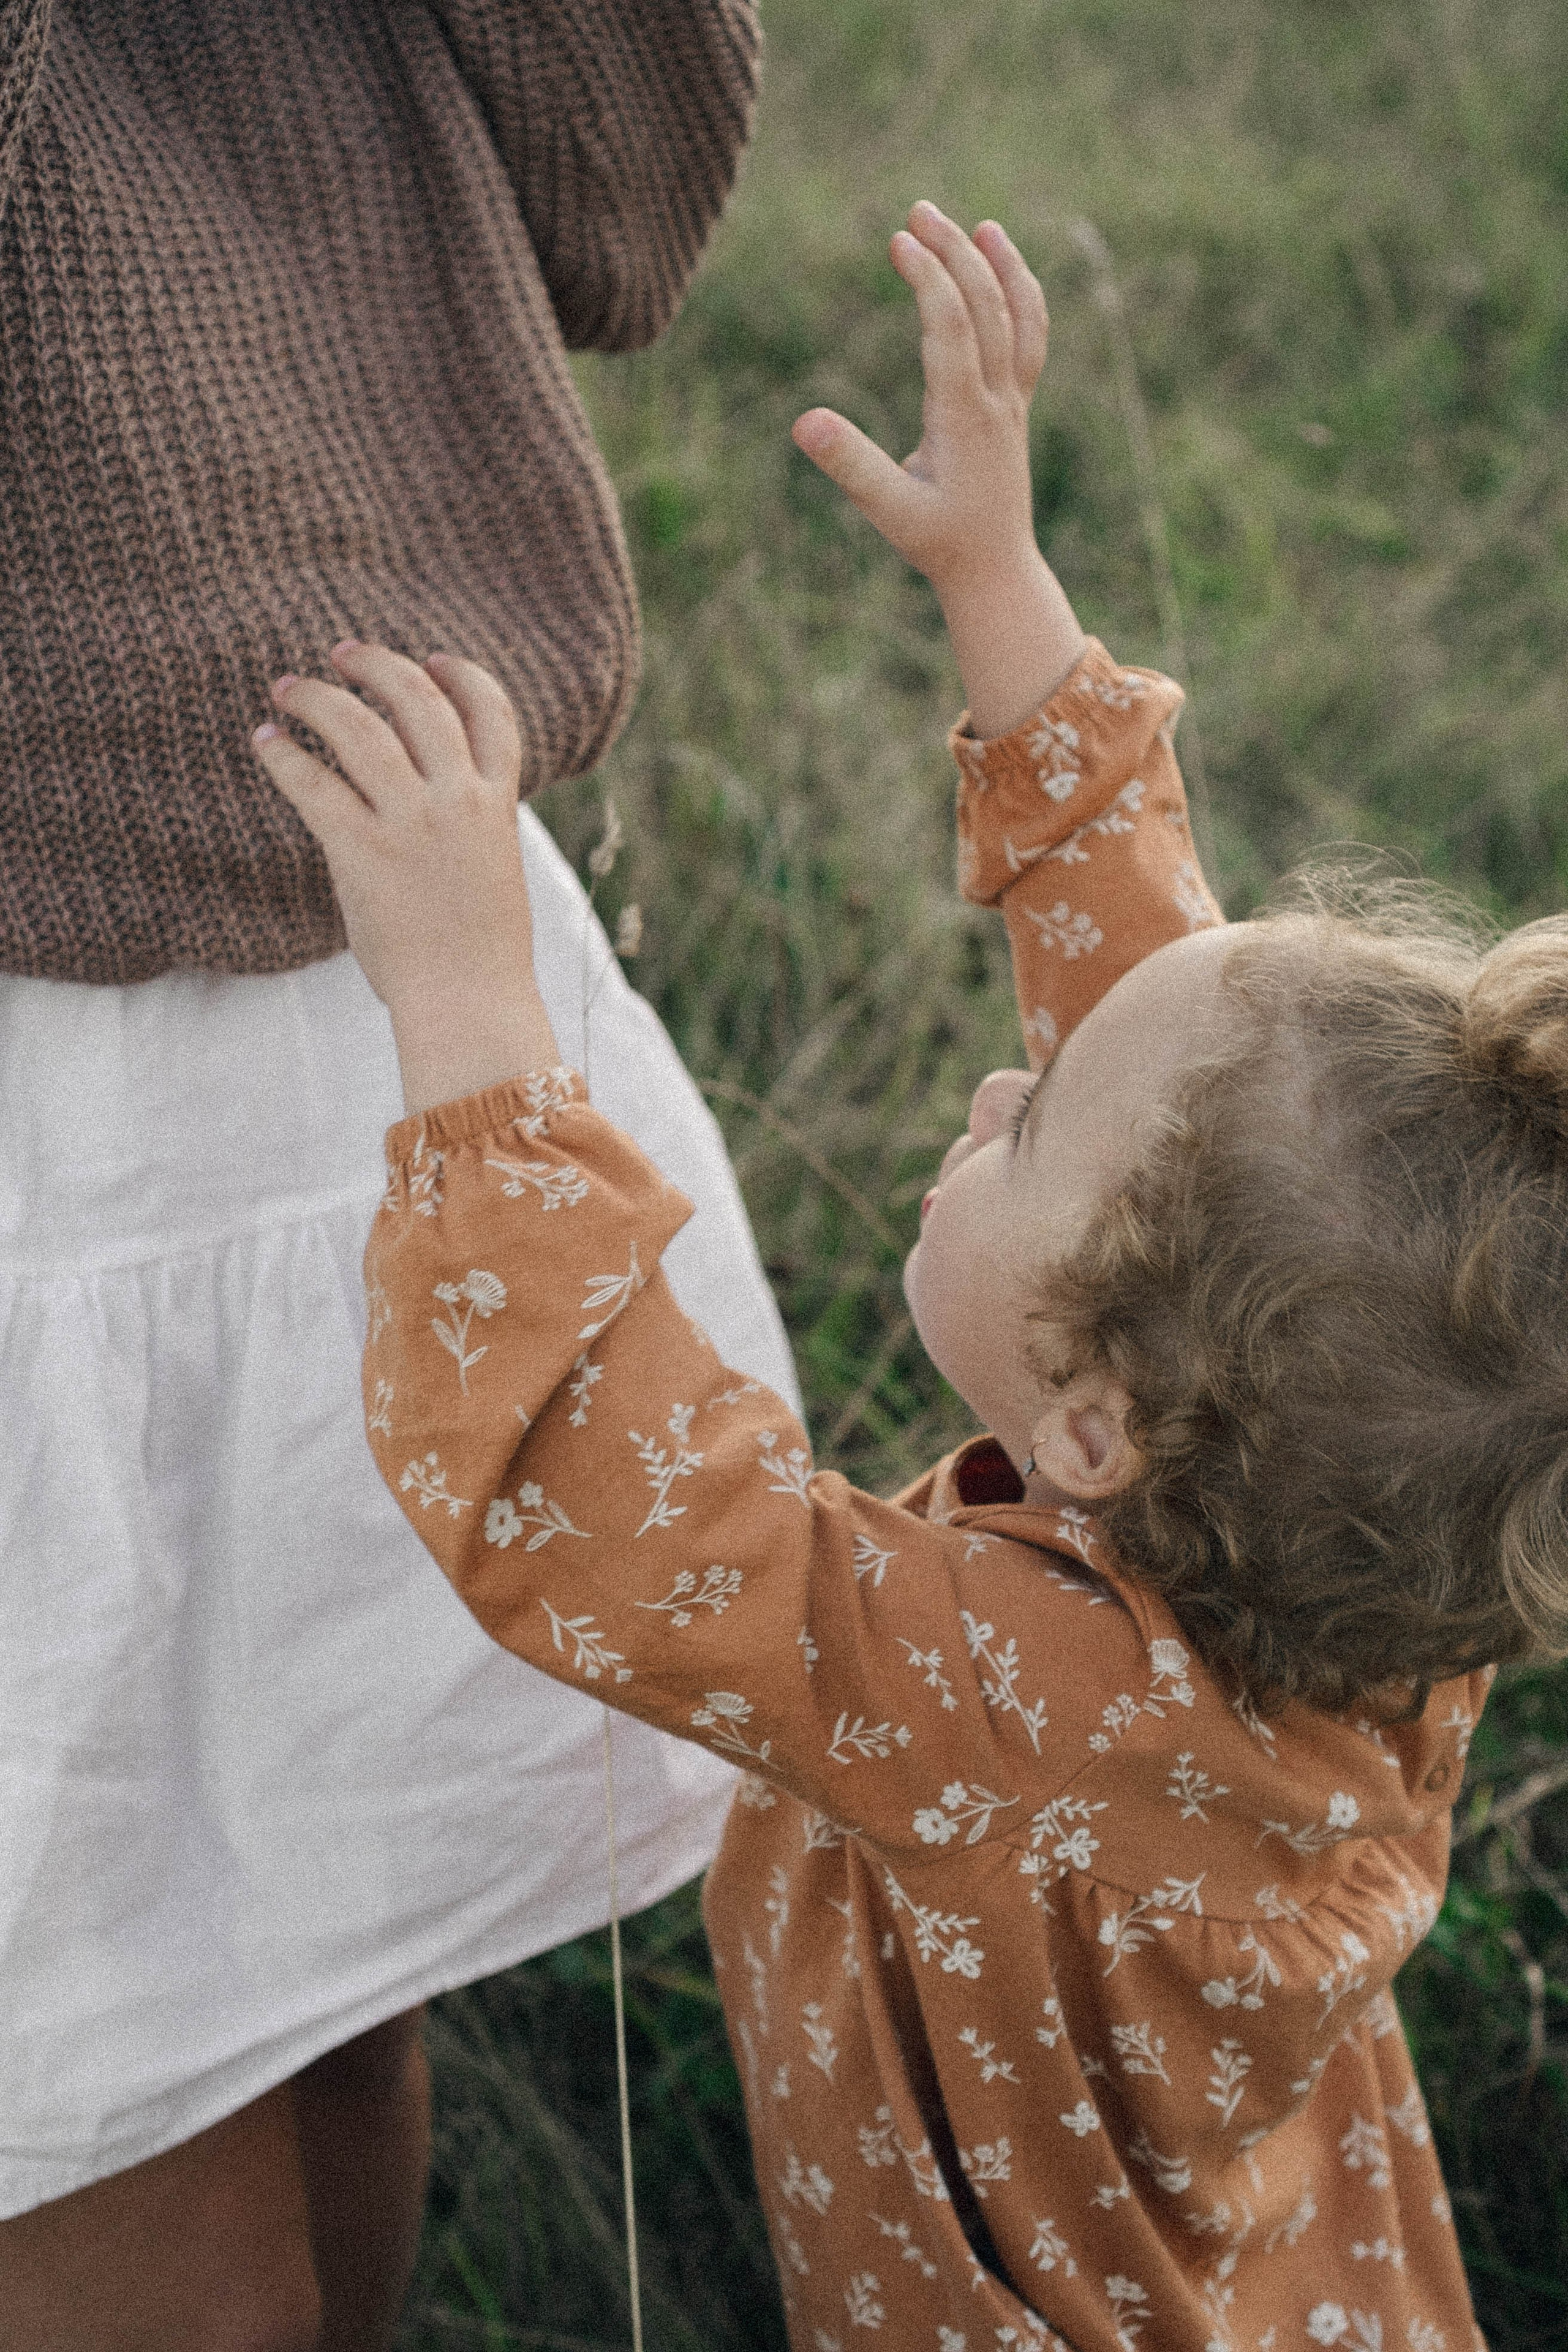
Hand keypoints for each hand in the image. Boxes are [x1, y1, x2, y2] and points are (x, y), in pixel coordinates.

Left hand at [253, 642, 562, 1111]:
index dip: (461, 675)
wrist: (470, 1003)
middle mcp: (458, 802)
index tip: (431, 657)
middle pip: (420, 701)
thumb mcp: (492, 872)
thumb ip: (468, 827)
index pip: (493, 714)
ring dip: (319, 698)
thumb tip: (424, 800)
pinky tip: (265, 742)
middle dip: (377, 666)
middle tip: (341, 654)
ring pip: (361, 728)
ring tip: (288, 688)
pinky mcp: (362, 851)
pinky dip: (284, 755)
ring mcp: (411, 823)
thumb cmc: (479, 954)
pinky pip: (314, 783)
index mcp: (497, 806)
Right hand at [793, 204, 1044, 597]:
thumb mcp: (887, 510)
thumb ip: (850, 464)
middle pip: (986, 308)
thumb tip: (804, 422)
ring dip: (998, 268)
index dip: (929, 278)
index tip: (900, 240)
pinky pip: (1029, 339)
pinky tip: (1002, 271)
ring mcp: (1012, 402)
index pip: (952, 327)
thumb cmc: (938, 543)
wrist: (994, 571)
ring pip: (1018, 319)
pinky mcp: (1015, 408)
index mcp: (964, 417)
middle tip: (918, 211)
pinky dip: (1021, 298)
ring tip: (977, 226)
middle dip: (955, 254)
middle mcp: (997, 401)